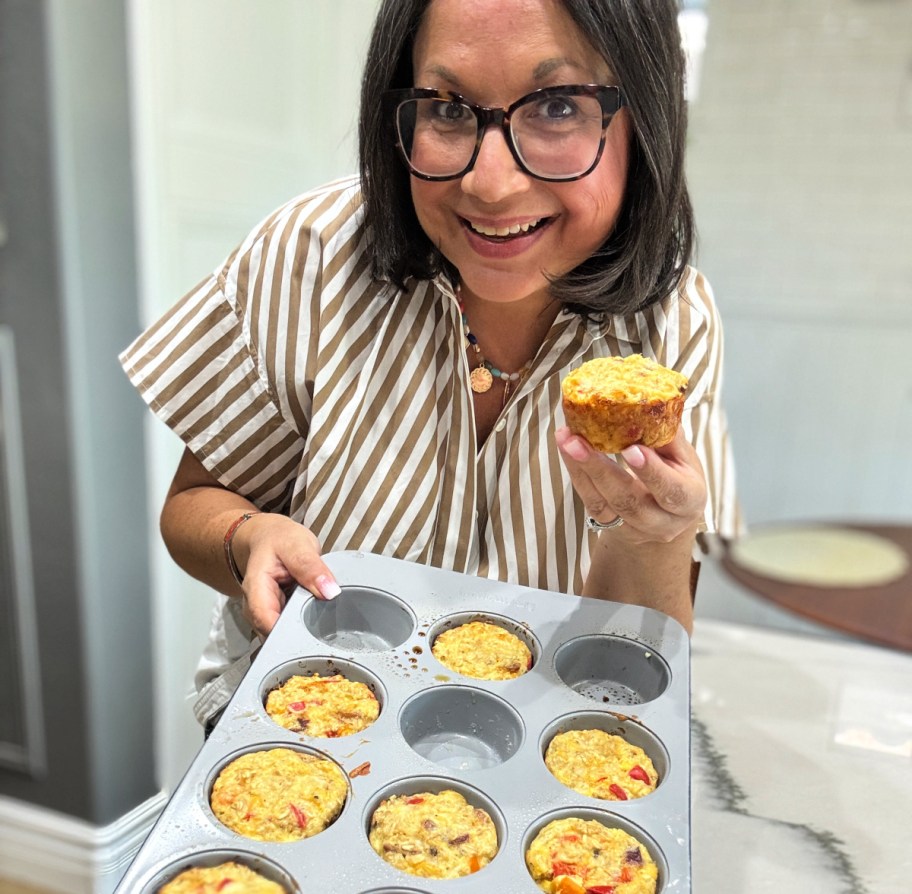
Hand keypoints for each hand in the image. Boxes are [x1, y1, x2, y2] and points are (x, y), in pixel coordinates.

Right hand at [233, 513, 340, 636]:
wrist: (268, 539)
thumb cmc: (278, 540)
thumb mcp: (296, 545)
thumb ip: (311, 566)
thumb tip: (330, 591)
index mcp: (256, 589)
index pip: (267, 622)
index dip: (290, 634)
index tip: (316, 633)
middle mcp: (256, 607)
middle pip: (275, 634)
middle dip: (300, 637)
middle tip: (327, 630)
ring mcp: (265, 614)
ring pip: (283, 635)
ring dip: (304, 632)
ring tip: (324, 621)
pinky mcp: (276, 616)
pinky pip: (291, 629)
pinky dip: (305, 626)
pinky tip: (317, 618)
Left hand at [555, 425, 706, 543]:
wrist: (666, 519)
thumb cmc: (678, 478)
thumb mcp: (684, 458)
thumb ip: (669, 435)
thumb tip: (651, 399)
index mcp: (688, 501)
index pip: (671, 491)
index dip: (651, 472)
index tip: (630, 449)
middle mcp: (661, 521)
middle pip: (628, 501)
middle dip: (600, 470)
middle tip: (577, 441)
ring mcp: (632, 526)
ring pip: (601, 503)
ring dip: (580, 468)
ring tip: (566, 438)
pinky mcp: (607, 524)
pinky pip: (589, 501)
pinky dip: (575, 473)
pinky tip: (566, 448)